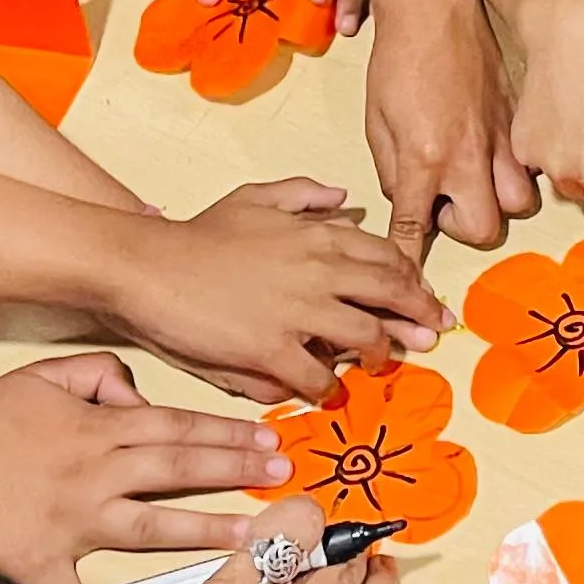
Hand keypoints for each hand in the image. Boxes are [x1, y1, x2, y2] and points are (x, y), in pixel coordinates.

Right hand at [0, 353, 291, 583]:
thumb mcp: (45, 375)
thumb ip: (101, 375)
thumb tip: (138, 393)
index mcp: (101, 432)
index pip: (181, 428)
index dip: (230, 434)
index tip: (270, 439)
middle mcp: (97, 476)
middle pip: (180, 471)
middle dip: (238, 473)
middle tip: (283, 479)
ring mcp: (75, 524)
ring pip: (153, 528)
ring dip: (205, 533)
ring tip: (251, 539)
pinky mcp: (44, 565)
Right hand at [105, 181, 449, 401]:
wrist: (150, 266)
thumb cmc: (199, 235)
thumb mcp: (256, 198)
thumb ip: (303, 193)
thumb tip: (342, 196)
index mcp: (319, 236)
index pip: (388, 256)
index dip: (412, 279)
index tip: (423, 296)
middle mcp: (319, 270)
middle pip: (391, 294)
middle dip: (419, 316)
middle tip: (433, 335)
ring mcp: (297, 311)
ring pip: (366, 337)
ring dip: (381, 353)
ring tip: (381, 363)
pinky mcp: (270, 349)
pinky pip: (317, 376)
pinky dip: (328, 386)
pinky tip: (328, 390)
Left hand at [363, 0, 528, 259]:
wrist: (435, 8)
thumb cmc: (398, 61)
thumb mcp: (377, 123)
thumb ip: (394, 172)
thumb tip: (410, 203)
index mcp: (424, 159)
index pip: (415, 229)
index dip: (409, 263)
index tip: (409, 285)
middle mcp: (468, 156)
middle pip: (484, 228)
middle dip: (464, 227)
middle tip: (445, 203)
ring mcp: (499, 139)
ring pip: (520, 201)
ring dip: (497, 201)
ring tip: (475, 181)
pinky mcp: (515, 121)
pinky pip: (529, 163)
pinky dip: (514, 169)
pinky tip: (494, 154)